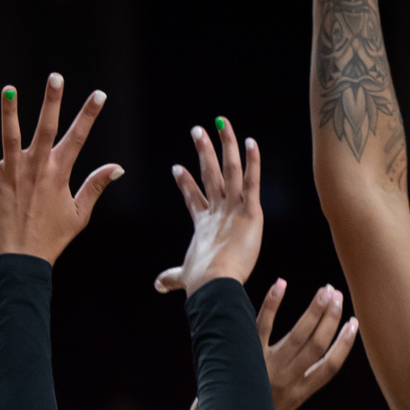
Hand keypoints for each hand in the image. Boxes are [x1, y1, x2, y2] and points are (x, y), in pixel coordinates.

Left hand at [0, 74, 121, 263]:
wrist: (21, 263)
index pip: (77, 138)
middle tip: (56, 76)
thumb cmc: (50, 239)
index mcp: (59, 174)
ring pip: (10, 138)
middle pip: (45, 129)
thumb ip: (95, 186)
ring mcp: (11, 176)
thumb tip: (117, 167)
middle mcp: (36, 170)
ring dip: (9, 113)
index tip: (99, 94)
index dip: (89, 115)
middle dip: (52, 102)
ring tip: (8, 88)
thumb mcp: (79, 214)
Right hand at [155, 117, 261, 294]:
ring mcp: (232, 208)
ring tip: (221, 123)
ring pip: (228, 170)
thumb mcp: (185, 276)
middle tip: (197, 130)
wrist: (214, 281)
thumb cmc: (201, 281)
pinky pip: (251, 181)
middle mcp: (216, 210)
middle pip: (209, 174)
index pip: (193, 197)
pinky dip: (252, 161)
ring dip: (224, 144)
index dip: (185, 182)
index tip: (177, 167)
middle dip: (203, 151)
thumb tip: (157, 285)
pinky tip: (251, 142)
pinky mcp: (249, 210)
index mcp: (202, 225)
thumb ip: (172, 278)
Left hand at [254, 279, 357, 409]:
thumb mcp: (283, 404)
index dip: (345, 344)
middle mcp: (286, 380)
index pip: (330, 367)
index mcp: (299, 393)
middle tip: (338, 294)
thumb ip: (300, 382)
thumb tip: (319, 353)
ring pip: (297, 335)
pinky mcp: (246, 356)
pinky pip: (262, 326)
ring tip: (325, 290)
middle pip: (316, 345)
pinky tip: (281, 284)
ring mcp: (266, 367)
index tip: (354, 323)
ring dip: (314, 311)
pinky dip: (272, 304)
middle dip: (331, 319)